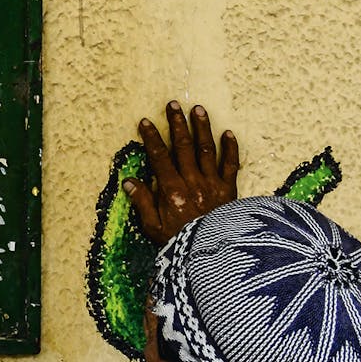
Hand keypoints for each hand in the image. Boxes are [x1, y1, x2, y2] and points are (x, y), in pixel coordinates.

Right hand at [123, 100, 238, 244]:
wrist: (213, 257)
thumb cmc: (180, 245)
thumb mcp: (153, 229)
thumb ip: (142, 203)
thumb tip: (129, 182)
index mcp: (171, 190)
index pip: (159, 157)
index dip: (151, 138)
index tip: (145, 122)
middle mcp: (192, 181)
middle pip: (183, 146)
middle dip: (177, 124)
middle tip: (173, 105)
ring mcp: (212, 184)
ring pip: (206, 149)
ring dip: (201, 127)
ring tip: (197, 109)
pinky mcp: (229, 190)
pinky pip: (231, 165)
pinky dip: (230, 148)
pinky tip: (228, 133)